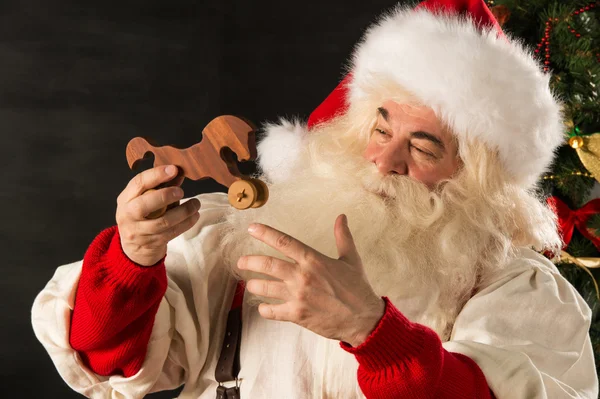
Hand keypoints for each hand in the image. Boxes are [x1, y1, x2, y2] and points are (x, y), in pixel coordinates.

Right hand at [116, 165, 200, 265]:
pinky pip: (172, 232)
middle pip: (144, 205)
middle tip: (181, 191)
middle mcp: (128, 215)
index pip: (138, 183)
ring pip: (163, 222)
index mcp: (126, 198)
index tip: (173, 169)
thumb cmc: (143, 215)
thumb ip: (162, 186)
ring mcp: (139, 231)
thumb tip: (179, 173)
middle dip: (165, 196)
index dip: (156, 175)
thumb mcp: (145, 198)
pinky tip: (195, 215)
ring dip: (183, 211)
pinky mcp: (152, 243)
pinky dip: (186, 223)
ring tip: (196, 204)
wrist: (135, 247)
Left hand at [237, 214, 384, 346]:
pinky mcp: (297, 315)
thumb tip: (342, 217)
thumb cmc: (357, 288)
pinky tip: (263, 307)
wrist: (363, 319)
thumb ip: (343, 237)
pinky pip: (272, 311)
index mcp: (313, 260)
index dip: (265, 233)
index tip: (251, 228)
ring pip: (265, 288)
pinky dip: (264, 309)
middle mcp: (302, 276)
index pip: (284, 242)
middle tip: (241, 261)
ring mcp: (298, 296)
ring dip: (253, 285)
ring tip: (250, 283)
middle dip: (249, 261)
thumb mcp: (351, 259)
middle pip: (267, 264)